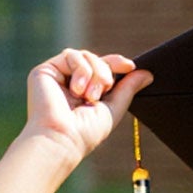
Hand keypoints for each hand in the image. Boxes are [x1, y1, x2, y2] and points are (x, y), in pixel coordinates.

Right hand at [21, 50, 147, 169]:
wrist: (63, 137)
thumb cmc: (87, 131)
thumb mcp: (114, 108)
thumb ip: (128, 89)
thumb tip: (147, 73)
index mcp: (86, 91)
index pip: (103, 68)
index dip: (116, 63)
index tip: (130, 66)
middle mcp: (71, 82)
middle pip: (96, 59)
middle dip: (106, 72)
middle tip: (104, 91)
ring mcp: (58, 75)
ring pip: (85, 55)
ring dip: (95, 73)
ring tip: (90, 96)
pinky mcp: (45, 70)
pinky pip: (71, 55)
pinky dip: (81, 70)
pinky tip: (77, 90)